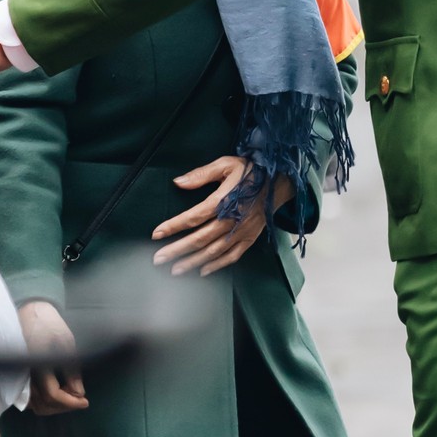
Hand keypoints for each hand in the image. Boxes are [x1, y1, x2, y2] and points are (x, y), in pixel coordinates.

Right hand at [17, 296, 87, 413]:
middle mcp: (25, 372)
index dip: (71, 402)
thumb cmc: (50, 324)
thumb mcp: (67, 343)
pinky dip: (43, 401)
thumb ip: (72, 370)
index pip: (52, 394)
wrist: (30, 312)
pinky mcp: (17, 376)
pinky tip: (57, 392)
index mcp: (37, 362)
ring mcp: (19, 375)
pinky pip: (28, 399)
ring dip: (54, 406)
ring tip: (69, 395)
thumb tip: (79, 393)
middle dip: (64, 406)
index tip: (85, 401)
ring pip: (34, 405)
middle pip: (43, 404)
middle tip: (79, 399)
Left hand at [151, 156, 292, 274]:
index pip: (193, 217)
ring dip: (192, 262)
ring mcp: (241, 232)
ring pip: (213, 252)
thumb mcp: (225, 165)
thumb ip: (200, 174)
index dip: (173, 226)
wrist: (279, 180)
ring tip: (175, 270)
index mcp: (223, 201)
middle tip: (158, 259)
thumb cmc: (250, 171)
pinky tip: (202, 271)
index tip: (156, 233)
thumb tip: (178, 182)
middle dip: (176, 250)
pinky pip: (232, 256)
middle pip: (199, 239)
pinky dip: (217, 266)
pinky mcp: (250, 238)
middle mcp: (231, 220)